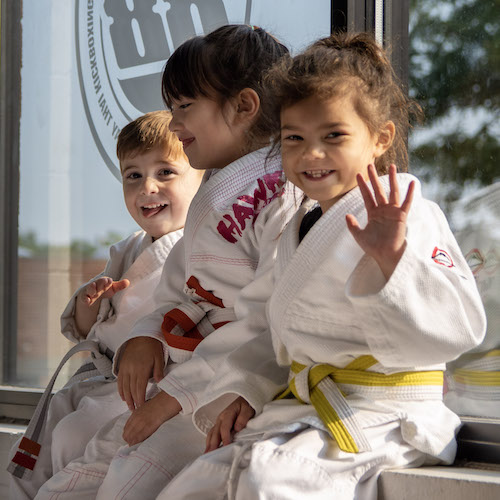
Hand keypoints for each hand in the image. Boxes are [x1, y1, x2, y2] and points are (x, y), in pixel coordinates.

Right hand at [74, 277, 129, 337]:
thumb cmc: (103, 289)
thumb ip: (119, 286)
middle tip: (104, 280)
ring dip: (92, 288)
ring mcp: (89, 291)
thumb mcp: (112, 288)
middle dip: (100, 282)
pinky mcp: (84, 298)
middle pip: (98, 283)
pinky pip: (84, 298)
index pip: (106, 281)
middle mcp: (96, 285)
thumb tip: (128, 282)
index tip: (109, 281)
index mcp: (103, 282)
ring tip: (94, 288)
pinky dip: (85, 300)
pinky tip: (87, 301)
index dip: (108, 281)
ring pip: (90, 289)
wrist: (90, 293)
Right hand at [117, 337, 164, 410]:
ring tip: (129, 407)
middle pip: (131, 389)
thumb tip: (160, 383)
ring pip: (123, 386)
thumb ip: (158, 371)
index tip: (141, 407)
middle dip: (133, 401)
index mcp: (142, 368)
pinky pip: (119, 381)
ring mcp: (125, 368)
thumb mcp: (159, 358)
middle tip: (135, 411)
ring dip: (126, 398)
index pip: (140, 388)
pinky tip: (123, 396)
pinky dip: (120, 390)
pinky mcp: (121, 366)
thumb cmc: (152, 347)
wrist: (141, 335)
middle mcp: (131, 369)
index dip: (140, 399)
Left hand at [123, 391, 180, 445]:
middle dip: (128, 439)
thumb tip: (138, 422)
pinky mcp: (148, 427)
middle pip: (127, 433)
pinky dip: (137, 441)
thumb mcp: (145, 407)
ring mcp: (142, 423)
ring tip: (133, 445)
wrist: (165, 401)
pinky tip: (136, 444)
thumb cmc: (159, 403)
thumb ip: (139, 414)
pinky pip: (140, 437)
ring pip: (131, 437)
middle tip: (131, 443)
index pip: (126, 427)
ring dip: (131, 442)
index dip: (127, 434)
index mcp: (135, 413)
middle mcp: (136, 419)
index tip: (128, 437)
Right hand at [205, 396, 254, 452]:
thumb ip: (243, 418)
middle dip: (212, 444)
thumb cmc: (247, 405)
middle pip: (215, 432)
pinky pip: (213, 434)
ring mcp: (219, 422)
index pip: (224, 428)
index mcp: (228, 414)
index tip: (225, 446)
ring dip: (209, 444)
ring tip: (206, 454)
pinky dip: (210, 441)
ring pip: (212, 433)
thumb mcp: (248, 409)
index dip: (225, 438)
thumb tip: (237, 428)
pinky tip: (209, 449)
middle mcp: (221, 418)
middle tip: (209, 455)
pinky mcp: (219, 425)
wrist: (245, 401)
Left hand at [346, 164, 414, 279]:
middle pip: (378, 190)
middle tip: (370, 165)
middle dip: (374, 177)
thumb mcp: (359, 235)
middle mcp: (383, 210)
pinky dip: (410, 193)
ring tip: (391, 166)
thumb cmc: (373, 247)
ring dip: (392, 179)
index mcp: (373, 213)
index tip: (358, 174)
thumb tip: (346, 215)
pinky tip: (411, 183)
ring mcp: (392, 212)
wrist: (385, 255)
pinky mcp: (401, 216)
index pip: (367, 196)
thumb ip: (352, 225)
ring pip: (392, 192)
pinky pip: (406, 203)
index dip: (362, 185)